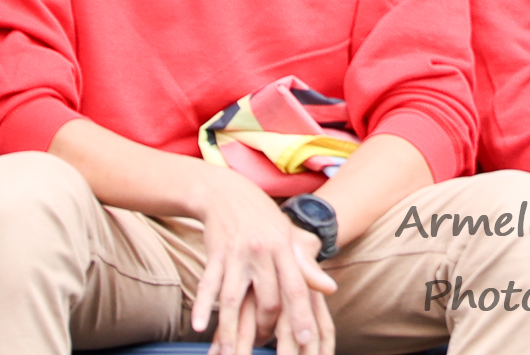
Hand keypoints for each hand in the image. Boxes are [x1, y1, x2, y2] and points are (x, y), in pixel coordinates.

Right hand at [190, 172, 337, 354]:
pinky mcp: (214, 254)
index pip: (295, 287)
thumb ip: (307, 267)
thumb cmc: (263, 219)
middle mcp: (261, 251)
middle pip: (265, 299)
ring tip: (231, 354)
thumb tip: (331, 289)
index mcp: (283, 248)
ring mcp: (236, 253)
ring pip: (233, 299)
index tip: (305, 339)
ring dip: (230, 329)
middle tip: (264, 345)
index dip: (300, 315)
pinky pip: (207, 285)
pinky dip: (201, 306)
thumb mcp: (288, 238)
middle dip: (265, 328)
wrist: (226, 192)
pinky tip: (198, 327)